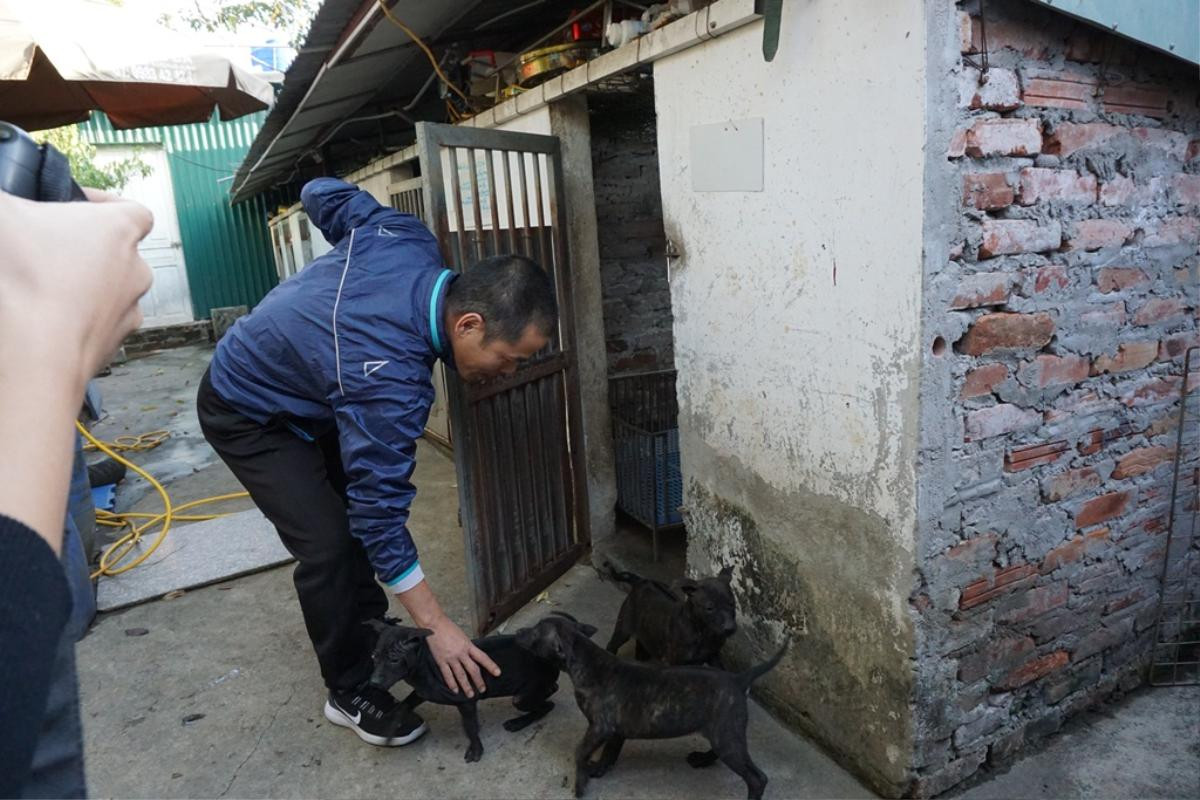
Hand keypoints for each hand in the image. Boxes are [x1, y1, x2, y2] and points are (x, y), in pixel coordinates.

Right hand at [0, 189, 152, 388]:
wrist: (37, 353)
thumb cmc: (25, 277)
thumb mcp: (2, 215)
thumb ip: (4, 197)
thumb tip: (1, 196)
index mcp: (119, 230)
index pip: (133, 210)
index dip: (105, 204)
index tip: (74, 206)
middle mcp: (136, 270)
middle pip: (119, 252)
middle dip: (86, 250)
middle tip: (46, 250)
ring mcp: (129, 310)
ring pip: (111, 291)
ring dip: (85, 287)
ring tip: (43, 287)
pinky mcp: (115, 344)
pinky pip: (99, 326)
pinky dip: (79, 321)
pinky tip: (45, 319)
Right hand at [425, 614, 500, 697]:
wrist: (434, 624)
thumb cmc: (448, 627)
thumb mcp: (463, 636)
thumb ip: (467, 647)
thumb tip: (472, 656)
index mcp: (468, 645)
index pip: (482, 657)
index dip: (491, 666)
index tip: (497, 673)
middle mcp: (461, 653)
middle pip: (472, 669)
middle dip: (478, 681)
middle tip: (482, 689)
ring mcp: (451, 658)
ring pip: (460, 675)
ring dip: (466, 686)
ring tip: (469, 694)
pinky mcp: (441, 660)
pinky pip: (447, 674)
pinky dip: (451, 683)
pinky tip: (454, 690)